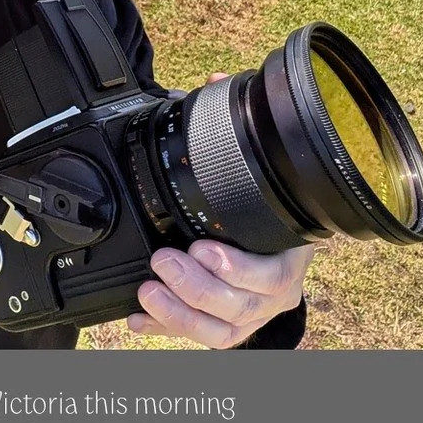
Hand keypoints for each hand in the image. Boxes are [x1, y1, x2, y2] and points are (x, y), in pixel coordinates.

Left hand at [125, 70, 313, 348]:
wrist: (277, 247)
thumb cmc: (262, 207)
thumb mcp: (253, 170)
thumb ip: (231, 129)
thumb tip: (216, 84)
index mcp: (286, 253)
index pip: (272, 274)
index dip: (239, 269)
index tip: (204, 250)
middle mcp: (273, 291)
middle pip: (240, 307)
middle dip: (198, 287)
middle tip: (164, 260)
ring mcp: (250, 314)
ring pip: (221, 331)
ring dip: (181, 313)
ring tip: (148, 289)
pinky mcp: (226, 328)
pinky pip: (200, 338)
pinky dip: (167, 328)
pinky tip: (137, 318)